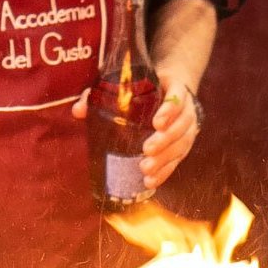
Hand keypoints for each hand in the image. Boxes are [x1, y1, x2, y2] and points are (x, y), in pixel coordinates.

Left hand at [73, 81, 198, 189]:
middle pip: (181, 126)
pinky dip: (165, 172)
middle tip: (146, 150)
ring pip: (181, 146)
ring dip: (164, 160)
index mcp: (174, 89)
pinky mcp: (184, 145)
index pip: (177, 97)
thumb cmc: (145, 87)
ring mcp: (188, 129)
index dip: (169, 110)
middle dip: (164, 140)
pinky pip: (178, 160)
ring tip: (145, 170)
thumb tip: (78, 111)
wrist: (171, 90)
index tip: (157, 122)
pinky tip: (150, 182)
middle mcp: (187, 110)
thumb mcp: (128, 84)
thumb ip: (102, 94)